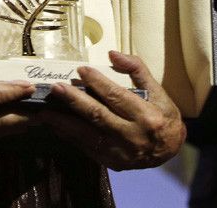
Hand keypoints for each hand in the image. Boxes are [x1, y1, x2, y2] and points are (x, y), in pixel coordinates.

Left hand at [40, 51, 185, 169]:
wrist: (170, 151)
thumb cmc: (162, 114)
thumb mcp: (158, 90)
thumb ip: (136, 69)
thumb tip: (112, 53)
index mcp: (147, 117)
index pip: (117, 97)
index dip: (98, 83)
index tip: (81, 70)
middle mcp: (133, 137)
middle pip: (98, 116)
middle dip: (74, 101)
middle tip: (56, 88)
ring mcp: (121, 153)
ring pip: (88, 136)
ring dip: (64, 123)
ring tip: (46, 111)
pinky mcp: (112, 163)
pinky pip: (87, 148)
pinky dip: (70, 136)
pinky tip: (56, 125)